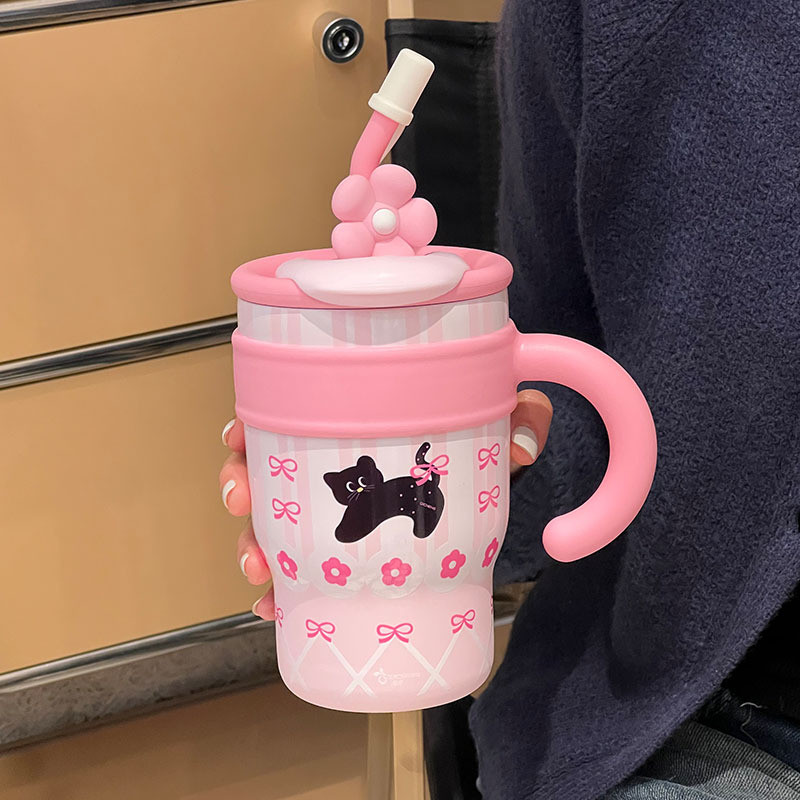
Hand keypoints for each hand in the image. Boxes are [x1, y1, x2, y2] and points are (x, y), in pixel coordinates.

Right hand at [219, 389, 551, 620]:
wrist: (494, 477)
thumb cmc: (487, 434)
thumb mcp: (503, 416)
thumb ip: (524, 413)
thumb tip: (520, 447)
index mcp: (354, 417)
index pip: (287, 409)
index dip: (251, 424)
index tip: (236, 439)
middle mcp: (335, 460)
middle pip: (266, 468)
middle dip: (241, 487)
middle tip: (243, 505)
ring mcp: (339, 509)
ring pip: (275, 523)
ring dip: (254, 546)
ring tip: (260, 573)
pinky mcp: (350, 550)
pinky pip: (304, 569)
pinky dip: (286, 591)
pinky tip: (277, 609)